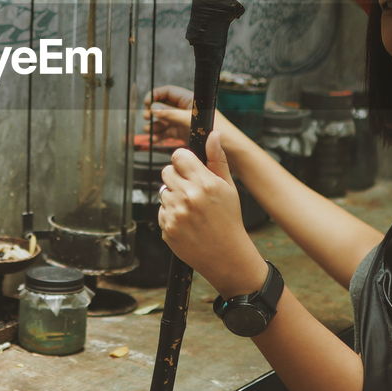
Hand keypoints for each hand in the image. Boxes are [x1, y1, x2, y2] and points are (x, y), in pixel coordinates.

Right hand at [143, 85, 241, 152]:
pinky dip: (160, 135)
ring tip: (149, 131)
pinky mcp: (185, 134)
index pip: (169, 92)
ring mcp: (185, 122)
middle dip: (153, 111)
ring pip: (165, 120)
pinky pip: (169, 132)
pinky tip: (154, 139)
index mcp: (191, 100)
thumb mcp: (192, 121)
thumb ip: (172, 114)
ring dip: (155, 124)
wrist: (233, 151)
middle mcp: (187, 110)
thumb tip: (154, 109)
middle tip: (147, 118)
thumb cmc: (221, 132)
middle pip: (164, 106)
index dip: (156, 95)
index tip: (147, 103)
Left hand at [158, 131, 266, 296]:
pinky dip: (171, 214)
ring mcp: (176, 214)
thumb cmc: (229, 219)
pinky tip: (187, 223)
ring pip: (163, 192)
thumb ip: (217, 159)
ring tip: (192, 210)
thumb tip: (213, 134)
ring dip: (174, 197)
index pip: (179, 156)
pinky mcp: (167, 228)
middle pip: (167, 171)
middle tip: (191, 190)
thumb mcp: (228, 188)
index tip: (188, 167)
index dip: (183, 160)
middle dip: (177, 177)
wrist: (226, 256)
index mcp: (205, 183)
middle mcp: (188, 197)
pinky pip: (161, 211)